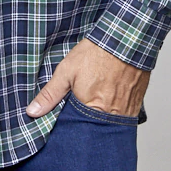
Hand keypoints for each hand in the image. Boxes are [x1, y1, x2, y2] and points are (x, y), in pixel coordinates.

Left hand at [25, 37, 149, 118]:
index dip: (71, 127)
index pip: (77, 131)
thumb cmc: (97, 54)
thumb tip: (33, 112)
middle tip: (83, 111)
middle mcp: (111, 116)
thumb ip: (50, 94)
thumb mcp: (66, 71)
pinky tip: (111, 101)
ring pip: (111, 125)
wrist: (127, 39)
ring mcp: (126, 111)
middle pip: (95, 130)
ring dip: (103, 119)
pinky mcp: (137, 105)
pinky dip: (117, 113)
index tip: (67, 122)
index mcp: (92, 110)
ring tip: (97, 105)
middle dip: (87, 125)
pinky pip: (125, 118)